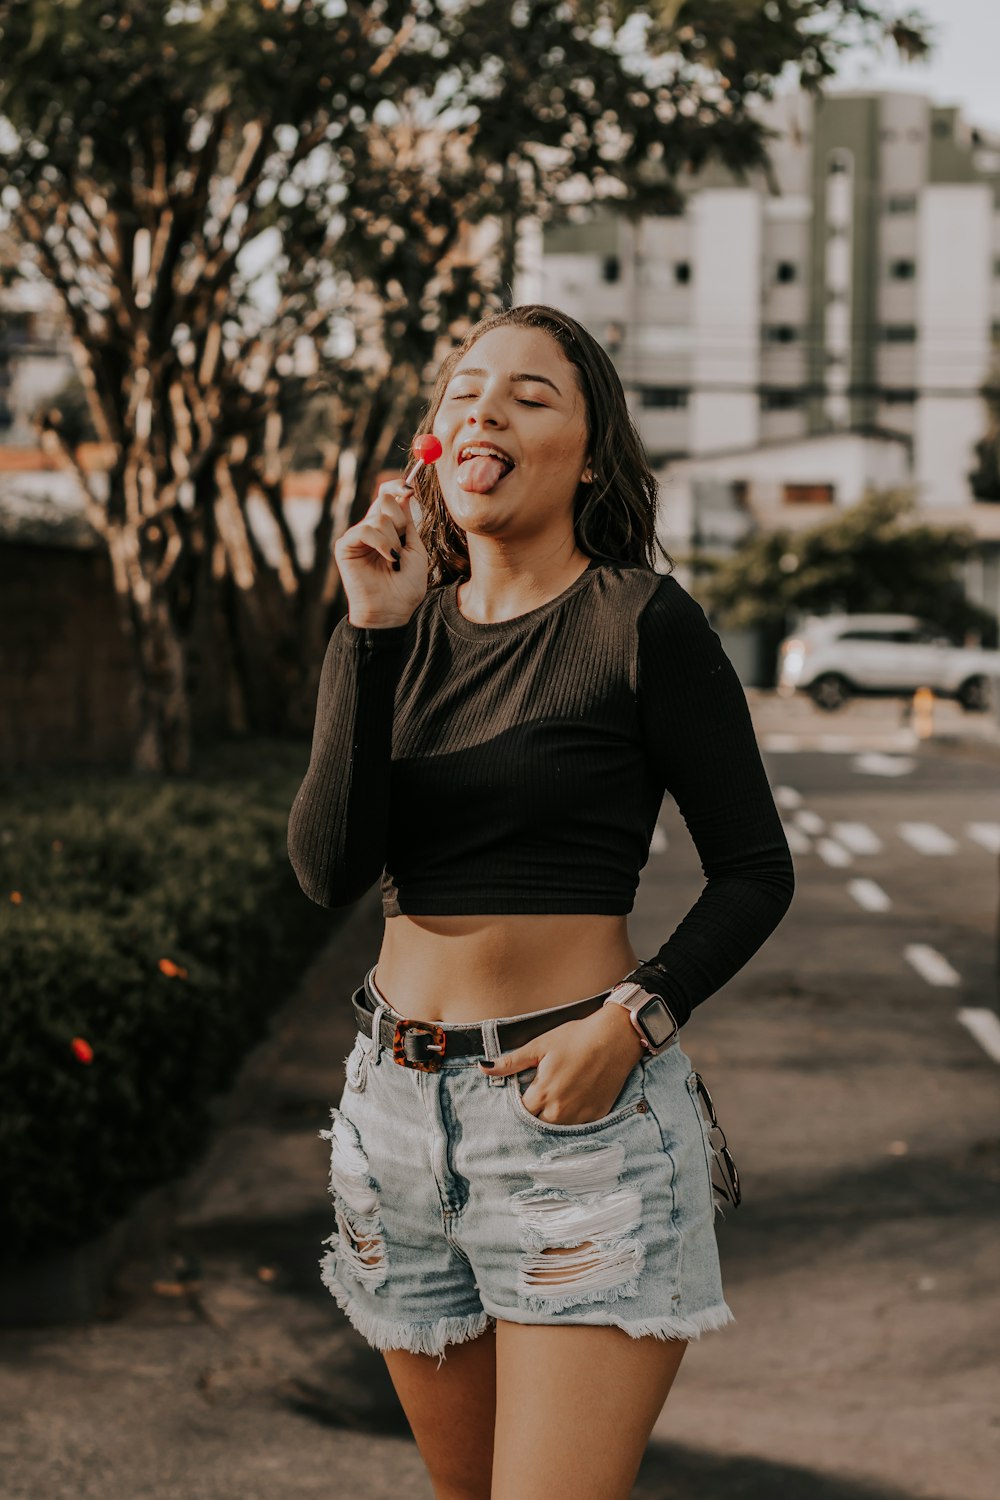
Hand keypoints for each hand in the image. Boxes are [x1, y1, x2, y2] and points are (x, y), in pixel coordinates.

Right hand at [335, 480, 429, 627]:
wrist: (392, 611)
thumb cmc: (406, 586)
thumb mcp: (415, 549)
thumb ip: (408, 522)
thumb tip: (404, 493)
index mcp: (388, 528)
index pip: (387, 495)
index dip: (397, 487)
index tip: (409, 489)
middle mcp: (371, 529)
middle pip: (384, 501)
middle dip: (400, 521)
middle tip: (402, 544)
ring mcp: (357, 537)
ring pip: (379, 518)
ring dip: (393, 539)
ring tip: (394, 560)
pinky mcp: (345, 546)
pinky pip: (364, 530)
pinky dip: (381, 542)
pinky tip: (388, 558)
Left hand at [480, 1005, 644, 1124]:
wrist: (615, 1037)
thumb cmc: (576, 1037)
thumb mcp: (540, 1046)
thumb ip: (511, 1062)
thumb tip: (483, 1068)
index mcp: (543, 1093)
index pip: (520, 1112)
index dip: (519, 1103)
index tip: (522, 1094)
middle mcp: (560, 1111)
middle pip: (537, 1124)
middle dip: (534, 1114)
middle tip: (538, 1097)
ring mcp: (580, 1115)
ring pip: (556, 1129)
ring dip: (551, 1119)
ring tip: (555, 1100)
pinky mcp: (596, 1115)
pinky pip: (577, 1127)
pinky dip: (572, 1119)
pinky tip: (573, 1102)